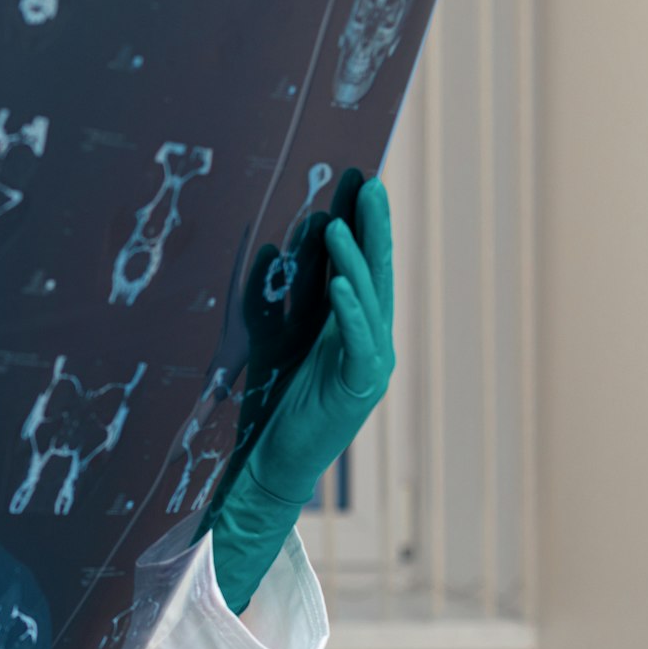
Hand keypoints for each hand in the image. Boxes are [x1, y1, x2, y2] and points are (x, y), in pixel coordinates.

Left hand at [250, 173, 395, 501]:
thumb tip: (269, 251)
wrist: (280, 461)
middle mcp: (371, 341)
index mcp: (356, 328)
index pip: (366, 269)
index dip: (367, 229)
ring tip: (340, 225)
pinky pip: (358, 343)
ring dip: (354, 262)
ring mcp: (371, 365)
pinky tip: (340, 285)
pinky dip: (350, 312)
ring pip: (368, 303)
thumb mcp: (283, 342)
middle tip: (372, 187)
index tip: (364, 186)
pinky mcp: (359, 389)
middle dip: (374, 230)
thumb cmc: (280, 402)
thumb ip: (286, 302)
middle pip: (377, 276)